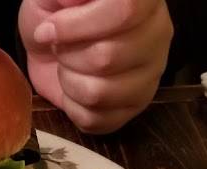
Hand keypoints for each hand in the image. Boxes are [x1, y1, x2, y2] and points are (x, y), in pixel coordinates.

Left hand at [19, 0, 172, 133]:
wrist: (51, 41)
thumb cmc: (56, 11)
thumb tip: (75, 1)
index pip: (124, 11)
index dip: (76, 26)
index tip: (48, 30)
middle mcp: (158, 33)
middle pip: (107, 57)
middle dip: (67, 55)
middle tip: (59, 47)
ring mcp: (152, 73)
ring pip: (100, 93)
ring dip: (69, 81)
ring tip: (68, 66)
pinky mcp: (136, 105)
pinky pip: (97, 119)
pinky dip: (73, 106)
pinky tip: (74, 88)